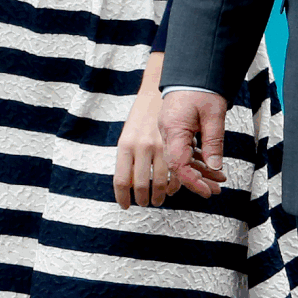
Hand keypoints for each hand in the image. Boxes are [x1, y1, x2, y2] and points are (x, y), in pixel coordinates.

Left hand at [113, 76, 178, 208]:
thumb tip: (127, 185)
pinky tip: (172, 188)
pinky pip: (176, 173)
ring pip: (160, 183)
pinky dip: (174, 185)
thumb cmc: (140, 116)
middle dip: (143, 199)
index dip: (123, 197)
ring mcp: (159, 146)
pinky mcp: (174, 144)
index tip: (125, 205)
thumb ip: (127, 160)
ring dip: (160, 196)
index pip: (121, 180)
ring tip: (158, 199)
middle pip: (140, 185)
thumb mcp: (127, 135)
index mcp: (125, 145)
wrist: (157, 92)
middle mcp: (141, 147)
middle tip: (144, 203)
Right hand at [158, 89, 228, 198]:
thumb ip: (213, 141)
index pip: (179, 165)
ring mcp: (169, 131)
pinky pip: (183, 150)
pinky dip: (196, 159)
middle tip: (216, 190)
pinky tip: (210, 165)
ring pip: (181, 159)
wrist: (192, 68)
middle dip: (197, 180)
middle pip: (178, 166)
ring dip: (199, 171)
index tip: (207, 191)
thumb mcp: (214, 114)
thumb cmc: (202, 87)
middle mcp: (167, 133)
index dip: (193, 181)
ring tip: (218, 180)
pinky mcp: (175, 129)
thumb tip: (215, 167)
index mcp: (173, 129)